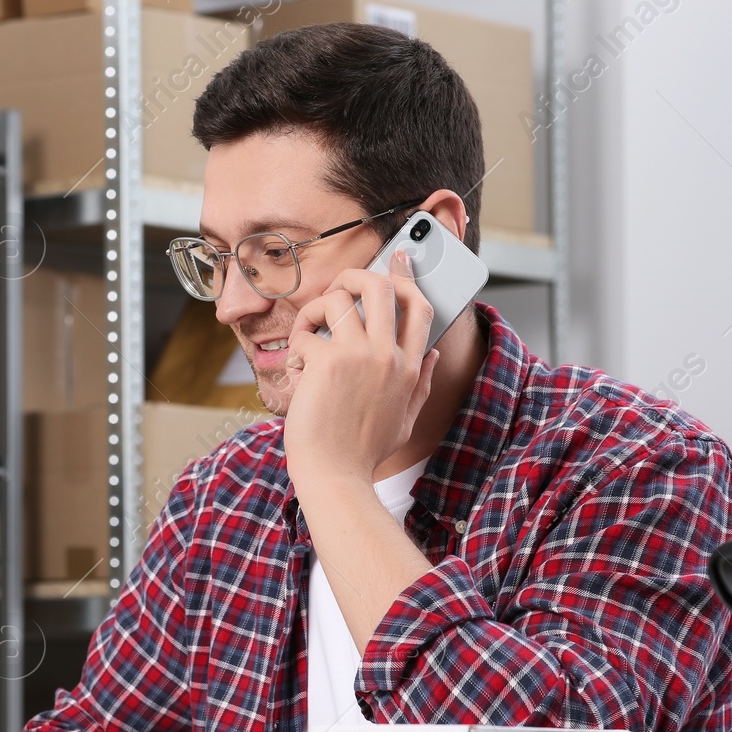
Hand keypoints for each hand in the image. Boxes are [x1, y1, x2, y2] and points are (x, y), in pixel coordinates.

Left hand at [282, 251, 439, 495]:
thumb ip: (421, 385)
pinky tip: (296, 370)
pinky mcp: (326, 363)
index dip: (406, 275)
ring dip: (315, 311)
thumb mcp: (405, 420)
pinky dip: (296, 345)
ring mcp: (358, 357)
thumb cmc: (362, 453)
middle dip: (355, 276)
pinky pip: (307, 332)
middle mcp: (389, 356)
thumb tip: (434, 355)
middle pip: (380, 286)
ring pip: (337, 299)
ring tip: (307, 338)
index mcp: (409, 367)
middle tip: (338, 288)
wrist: (336, 477)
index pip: (418, 305)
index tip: (397, 255)